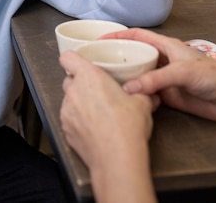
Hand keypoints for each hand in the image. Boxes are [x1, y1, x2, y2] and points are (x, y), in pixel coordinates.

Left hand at [60, 50, 156, 202]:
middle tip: (97, 90)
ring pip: (69, 100)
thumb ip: (142, 93)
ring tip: (98, 112)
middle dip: (80, 83)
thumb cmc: (126, 128)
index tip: (80, 61)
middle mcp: (74, 91)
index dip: (73, 58)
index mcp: (89, 76)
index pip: (68, 57)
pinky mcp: (66, 130)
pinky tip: (93, 128)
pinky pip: (69, 119)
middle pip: (69, 79)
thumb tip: (150, 95)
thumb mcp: (142, 103)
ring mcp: (67, 111)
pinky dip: (78, 121)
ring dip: (79, 102)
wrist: (117, 159)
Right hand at [103, 28, 215, 122]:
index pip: (137, 35)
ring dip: (125, 78)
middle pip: (134, 55)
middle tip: (98, 62)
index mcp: (166, 46)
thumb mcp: (184, 72)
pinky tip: (127, 99)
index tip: (100, 39)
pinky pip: (146, 94)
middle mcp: (163, 61)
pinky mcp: (168, 97)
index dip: (118, 35)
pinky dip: (136, 96)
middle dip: (117, 57)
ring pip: (138, 76)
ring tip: (106, 81)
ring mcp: (165, 79)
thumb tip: (131, 87)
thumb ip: (157, 79)